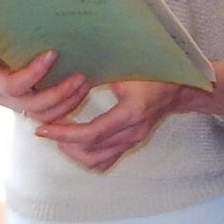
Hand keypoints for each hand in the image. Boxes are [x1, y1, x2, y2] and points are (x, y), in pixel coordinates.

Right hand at [0, 23, 87, 124]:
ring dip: (67, 102)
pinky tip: (81, 90)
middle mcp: (1, 96)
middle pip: (34, 106)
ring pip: (43, 115)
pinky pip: (47, 114)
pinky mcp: (24, 104)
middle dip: (59, 94)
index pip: (12, 85)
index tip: (52, 53)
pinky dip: (66, 106)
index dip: (33, 74)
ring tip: (85, 82)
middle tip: (80, 75)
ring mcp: (14, 103)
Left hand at [35, 77, 192, 171]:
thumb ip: (99, 65)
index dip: (63, 133)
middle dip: (64, 144)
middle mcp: (133, 132)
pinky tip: (76, 140)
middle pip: (90, 153)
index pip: (90, 134)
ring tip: (59, 136)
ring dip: (74, 153)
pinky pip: (105, 160)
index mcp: (131, 112)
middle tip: (47, 130)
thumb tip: (67, 61)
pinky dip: (87, 154)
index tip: (42, 128)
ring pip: (97, 162)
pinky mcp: (132, 143)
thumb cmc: (153, 68)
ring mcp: (134, 140)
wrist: (181, 84)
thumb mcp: (126, 63)